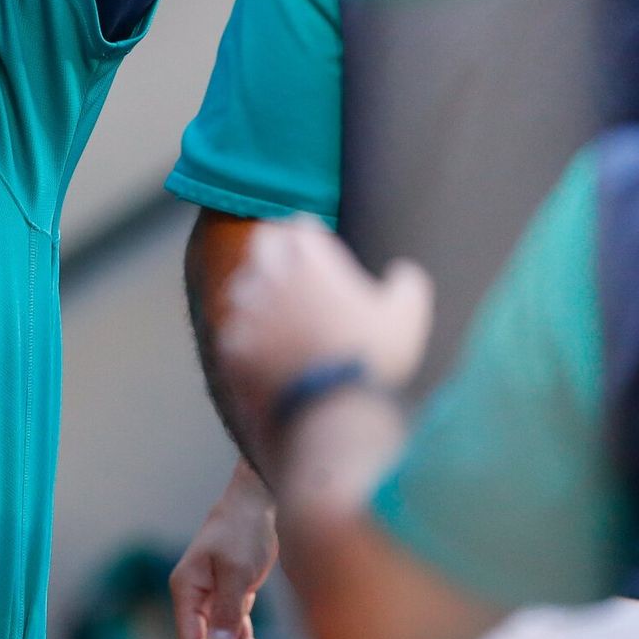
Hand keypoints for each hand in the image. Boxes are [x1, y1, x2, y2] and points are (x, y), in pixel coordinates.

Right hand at [171, 462, 275, 638]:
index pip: (189, 638)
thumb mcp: (237, 571)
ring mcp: (211, 597)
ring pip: (218, 638)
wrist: (254, 505)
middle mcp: (193, 596)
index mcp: (186, 589)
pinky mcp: (229, 596)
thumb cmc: (241, 530)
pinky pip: (231, 628)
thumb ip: (227, 610)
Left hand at [218, 218, 432, 423]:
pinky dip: (247, 336)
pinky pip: (233, 330)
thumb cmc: (373, 359)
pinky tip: (261, 348)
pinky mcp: (231, 345)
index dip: (311, 234)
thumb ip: (406, 285)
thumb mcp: (407, 317)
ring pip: (242, 285)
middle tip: (291, 264)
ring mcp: (246, 310)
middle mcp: (270, 276)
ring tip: (275, 307)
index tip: (318, 244)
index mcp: (309, 261)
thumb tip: (403, 272)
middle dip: (277, 248)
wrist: (332, 413)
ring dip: (258, 290)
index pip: (300, 226)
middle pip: (264, 243)